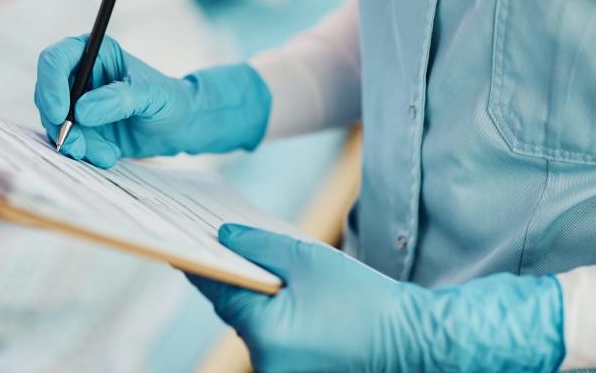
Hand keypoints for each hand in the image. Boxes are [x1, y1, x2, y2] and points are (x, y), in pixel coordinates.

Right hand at [34, 36, 270, 167]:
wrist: (178, 126)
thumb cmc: (168, 100)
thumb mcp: (150, 95)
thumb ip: (118, 99)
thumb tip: (81, 111)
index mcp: (93, 51)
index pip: (55, 60)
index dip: (50, 85)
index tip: (61, 114)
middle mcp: (78, 75)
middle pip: (46, 95)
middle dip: (59, 124)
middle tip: (78, 146)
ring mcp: (75, 102)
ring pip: (54, 123)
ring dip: (76, 143)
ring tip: (108, 154)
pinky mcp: (79, 127)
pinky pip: (66, 141)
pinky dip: (84, 153)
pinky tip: (110, 156)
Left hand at [187, 225, 564, 372]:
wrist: (414, 340)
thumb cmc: (363, 300)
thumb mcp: (306, 259)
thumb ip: (259, 245)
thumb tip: (225, 236)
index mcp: (262, 334)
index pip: (217, 291)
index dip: (199, 264)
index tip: (181, 246)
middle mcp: (266, 362)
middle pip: (235, 310)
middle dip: (230, 278)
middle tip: (218, 243)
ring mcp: (282, 372)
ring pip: (255, 325)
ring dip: (254, 297)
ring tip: (252, 260)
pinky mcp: (301, 371)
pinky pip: (275, 338)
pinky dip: (273, 314)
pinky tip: (280, 289)